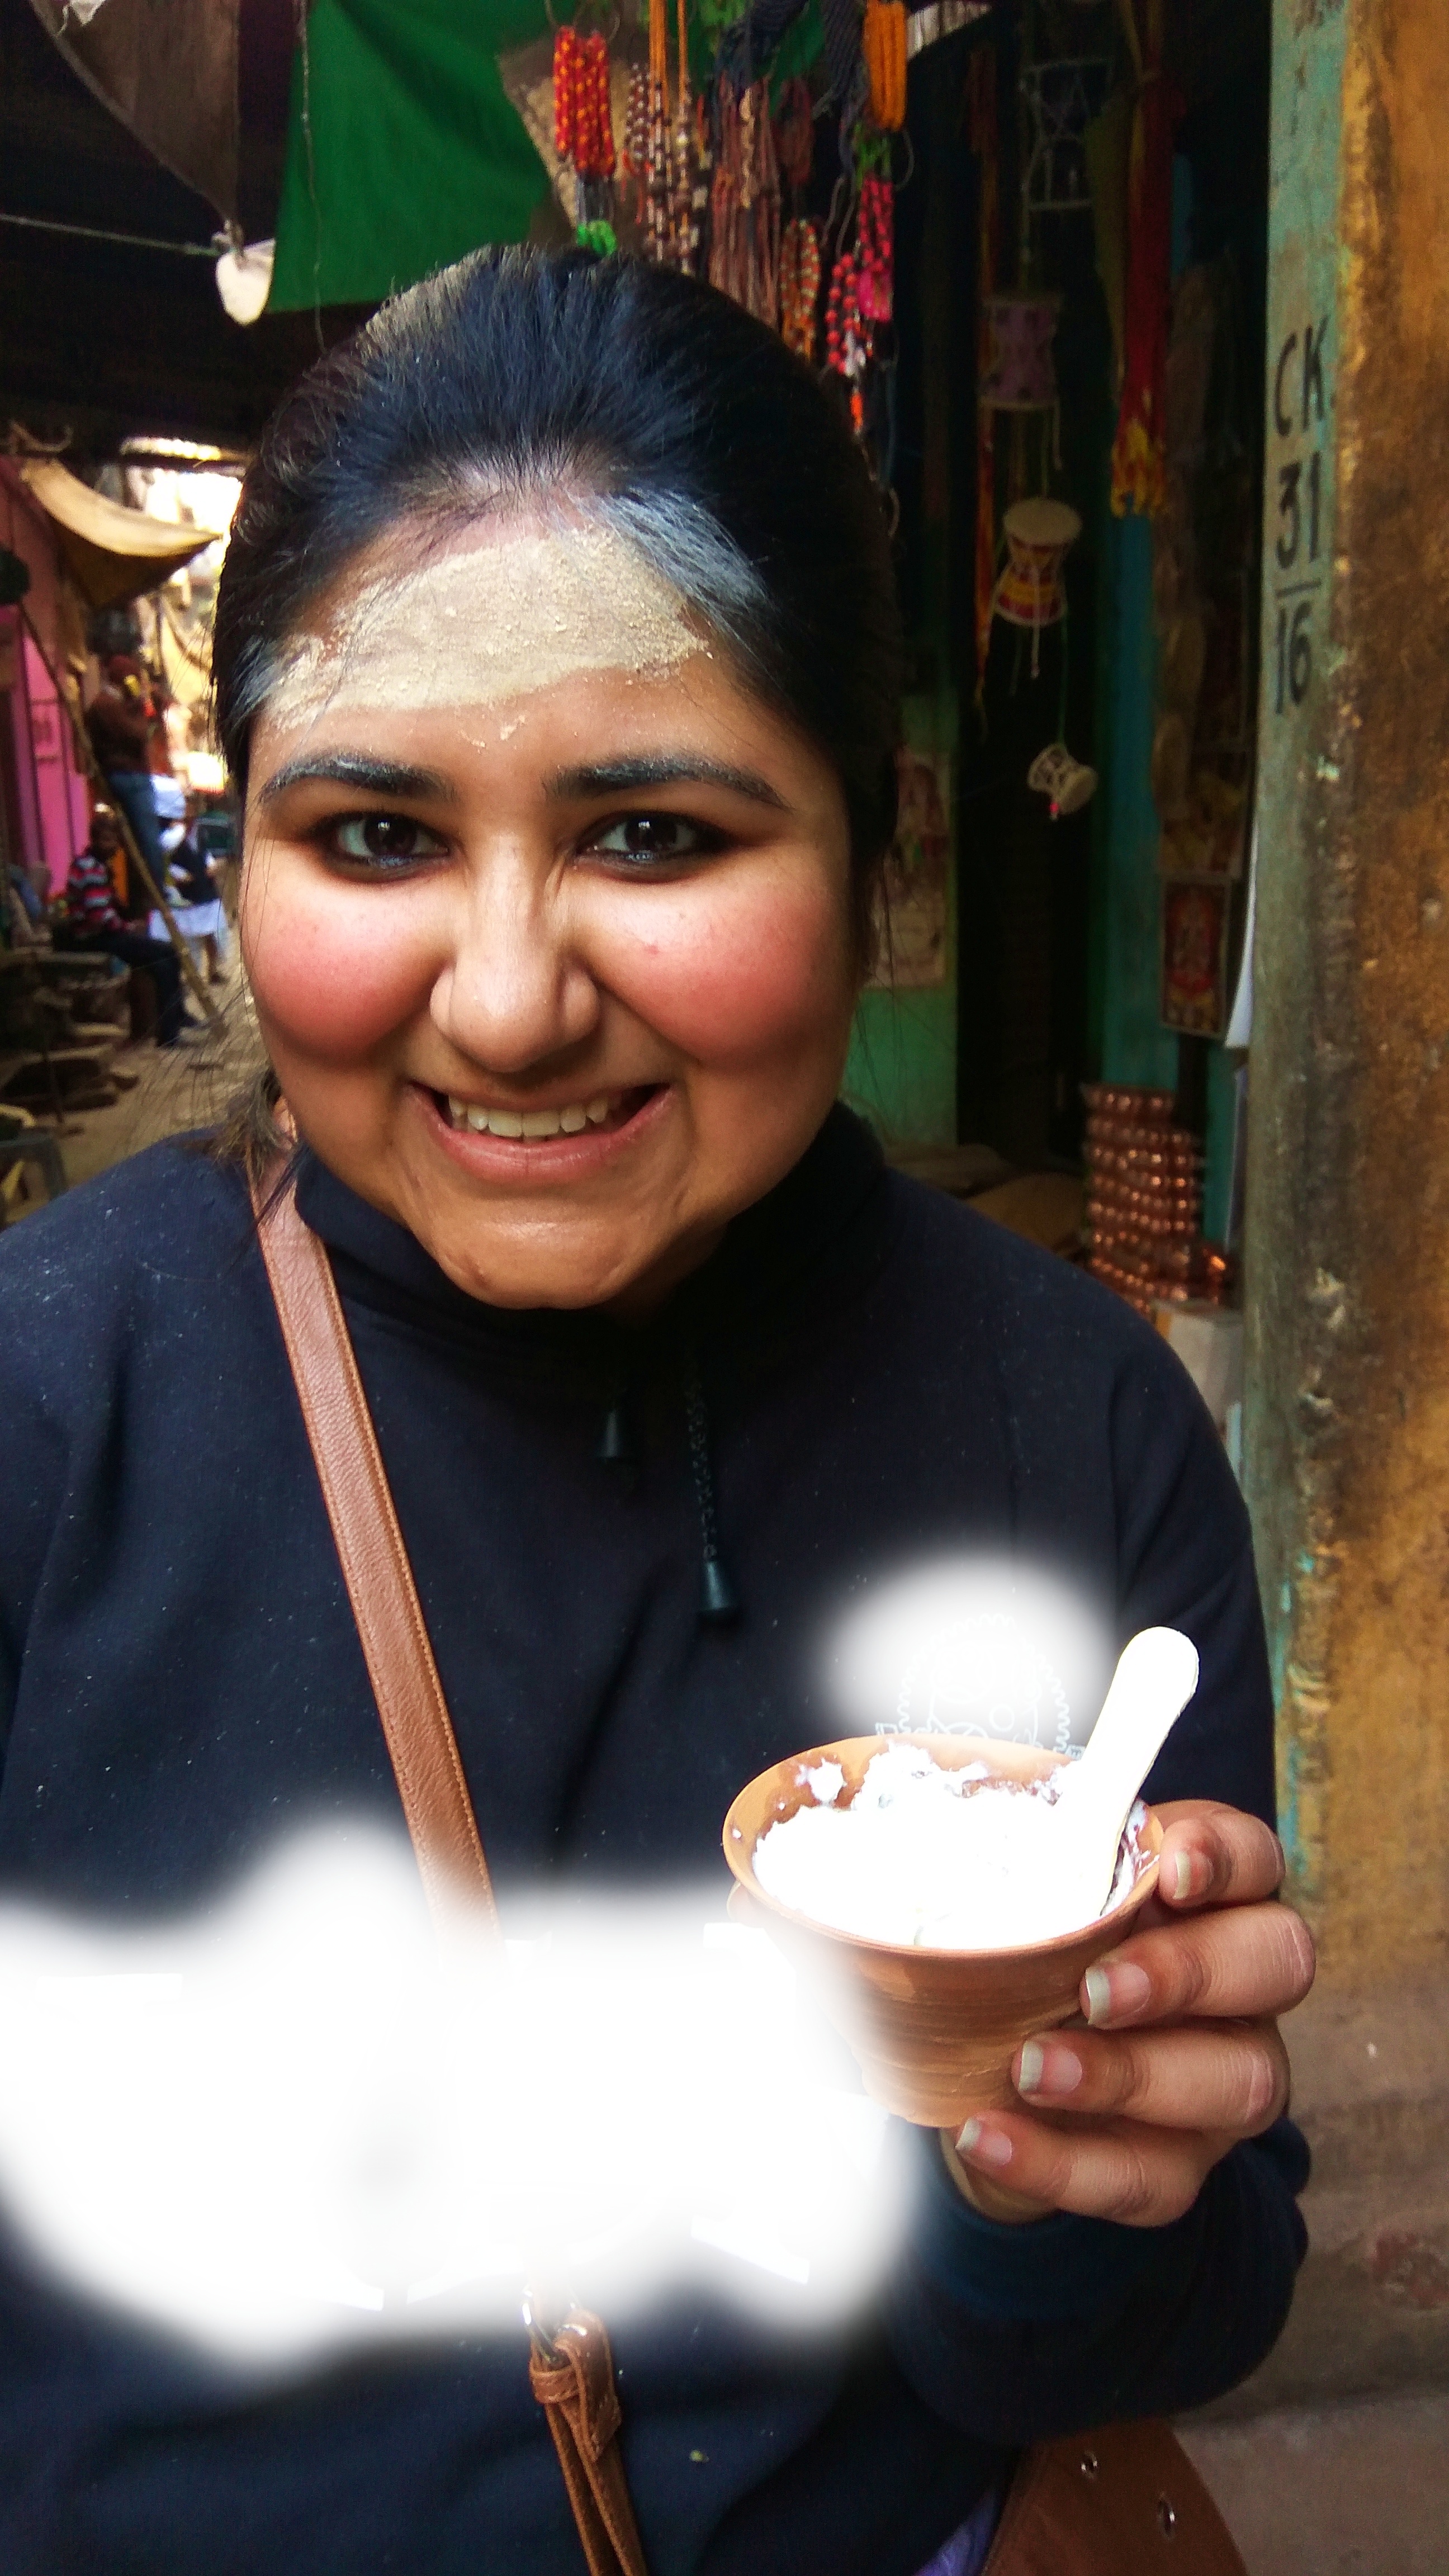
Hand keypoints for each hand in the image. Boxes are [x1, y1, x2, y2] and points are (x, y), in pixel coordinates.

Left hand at [943, 1802, 1315, 2227]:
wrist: (992, 2073)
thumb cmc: (1024, 1950)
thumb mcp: (1024, 1901)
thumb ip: (1022, 1872)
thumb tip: (959, 1847)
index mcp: (1207, 1896)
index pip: (1253, 1857)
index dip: (1225, 1857)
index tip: (1171, 1869)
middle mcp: (1242, 1985)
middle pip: (1277, 1962)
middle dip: (1189, 1971)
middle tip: (1092, 1989)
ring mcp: (1227, 2077)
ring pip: (1242, 2080)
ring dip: (1129, 2076)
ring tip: (1029, 2069)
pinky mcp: (1184, 2161)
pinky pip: (1150, 2174)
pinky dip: (1062, 2163)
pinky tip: (988, 2135)